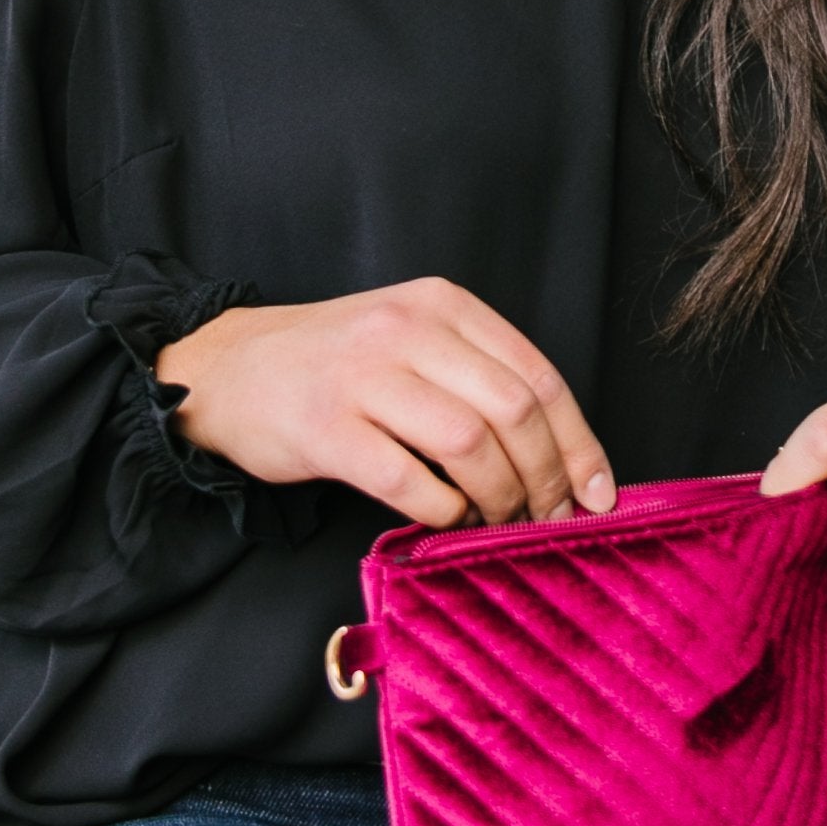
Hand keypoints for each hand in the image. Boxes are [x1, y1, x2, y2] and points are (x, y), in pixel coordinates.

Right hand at [156, 283, 613, 530]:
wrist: (229, 370)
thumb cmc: (336, 366)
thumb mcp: (413, 341)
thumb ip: (479, 378)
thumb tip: (564, 456)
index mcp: (442, 305)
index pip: (537, 375)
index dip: (578, 442)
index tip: (597, 493)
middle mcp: (406, 330)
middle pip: (513, 410)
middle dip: (546, 476)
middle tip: (549, 516)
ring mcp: (363, 377)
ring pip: (469, 444)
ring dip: (499, 497)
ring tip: (497, 520)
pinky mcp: (326, 429)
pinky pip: (411, 482)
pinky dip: (444, 511)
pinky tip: (446, 517)